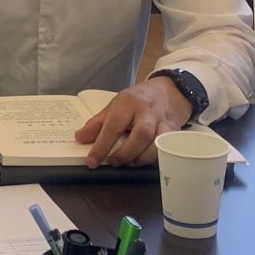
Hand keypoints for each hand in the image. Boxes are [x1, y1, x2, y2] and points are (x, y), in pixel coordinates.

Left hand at [74, 75, 192, 167]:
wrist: (168, 91)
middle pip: (141, 134)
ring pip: (157, 143)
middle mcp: (148, 111)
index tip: (92, 161)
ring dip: (141, 158)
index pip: (114, 125)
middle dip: (125, 153)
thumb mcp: (115, 105)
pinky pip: (166, 149)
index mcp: (129, 102)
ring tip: (129, 163)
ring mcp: (164, 121)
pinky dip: (155, 159)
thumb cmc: (138, 100)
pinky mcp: (174, 132)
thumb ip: (97, 123)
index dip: (101, 146)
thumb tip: (80, 138)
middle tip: (113, 162)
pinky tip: (144, 160)